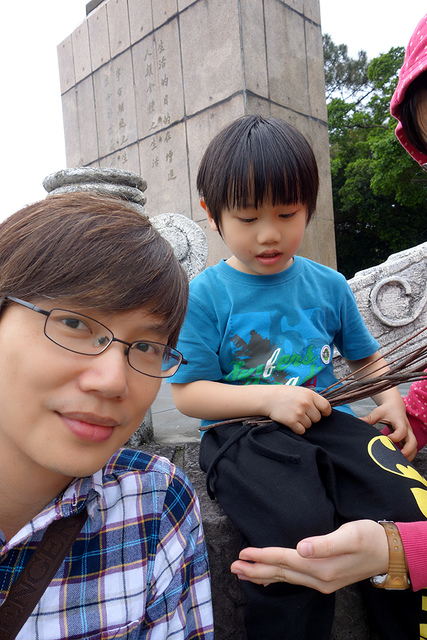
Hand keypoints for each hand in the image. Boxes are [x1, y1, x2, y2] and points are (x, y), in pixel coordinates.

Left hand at [230, 520, 388, 593]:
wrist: (388, 552)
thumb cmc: (368, 537)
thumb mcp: (350, 534)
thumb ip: (325, 542)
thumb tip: (302, 547)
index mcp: (322, 566)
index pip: (285, 559)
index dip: (263, 555)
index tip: (243, 553)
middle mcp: (318, 578)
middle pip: (280, 573)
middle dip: (255, 569)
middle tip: (232, 567)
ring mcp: (321, 582)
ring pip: (284, 578)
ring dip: (262, 575)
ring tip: (242, 574)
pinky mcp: (323, 580)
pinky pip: (293, 580)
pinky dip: (277, 578)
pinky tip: (267, 578)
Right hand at [265, 385, 330, 434]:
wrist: (268, 398)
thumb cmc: (285, 394)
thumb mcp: (300, 391)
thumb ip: (312, 399)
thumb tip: (324, 409)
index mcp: (310, 395)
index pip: (326, 407)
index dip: (325, 412)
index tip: (322, 414)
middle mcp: (305, 403)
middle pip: (317, 418)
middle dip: (311, 418)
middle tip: (302, 413)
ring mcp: (298, 413)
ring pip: (309, 425)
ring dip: (303, 423)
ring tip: (294, 416)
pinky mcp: (291, 421)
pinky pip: (301, 431)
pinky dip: (297, 429)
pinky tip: (292, 422)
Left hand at [362, 405, 416, 460]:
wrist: (396, 407)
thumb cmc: (387, 410)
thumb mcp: (378, 412)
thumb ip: (370, 418)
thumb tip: (358, 421)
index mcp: (400, 422)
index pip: (402, 430)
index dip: (396, 437)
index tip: (386, 440)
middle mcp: (407, 429)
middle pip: (413, 442)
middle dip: (407, 451)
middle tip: (397, 457)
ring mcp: (408, 435)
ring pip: (414, 448)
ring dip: (408, 456)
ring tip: (398, 464)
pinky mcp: (407, 439)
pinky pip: (411, 449)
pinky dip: (407, 456)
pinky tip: (398, 462)